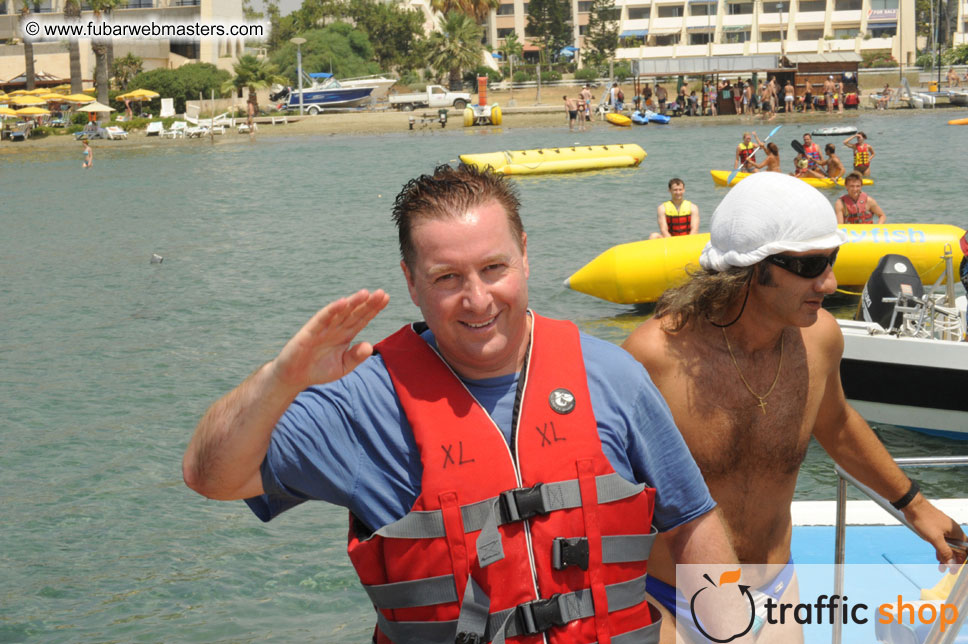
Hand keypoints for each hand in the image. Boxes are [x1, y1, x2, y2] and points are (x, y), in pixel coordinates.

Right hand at [270, 289, 389, 391]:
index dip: (373, 309)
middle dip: (368, 303)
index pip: (362, 319)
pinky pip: (322, 318)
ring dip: (352, 303)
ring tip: (365, 294)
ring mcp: (323, 328)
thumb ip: (356, 357)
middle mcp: (336, 328)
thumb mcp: (343, 366)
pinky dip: (331, 310)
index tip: (386, 298)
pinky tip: (342, 303)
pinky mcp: (310, 331)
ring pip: (340, 313)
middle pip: (354, 313)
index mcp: (346, 334)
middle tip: (381, 293)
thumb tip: (370, 346)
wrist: (295, 377)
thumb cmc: (319, 370)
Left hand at [902, 495, 967, 569]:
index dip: (962, 558)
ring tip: (941, 567)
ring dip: (945, 556)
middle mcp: (952, 531)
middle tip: (949, 570)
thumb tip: (951, 563)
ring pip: (948, 546)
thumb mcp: (935, 538)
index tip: (957, 567)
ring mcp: (944, 530)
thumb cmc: (925, 519)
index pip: (965, 549)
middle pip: (957, 549)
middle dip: (953, 560)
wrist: (913, 507)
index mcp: (957, 532)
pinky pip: (941, 542)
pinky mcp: (936, 529)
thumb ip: (944, 551)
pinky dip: (940, 550)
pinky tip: (937, 557)